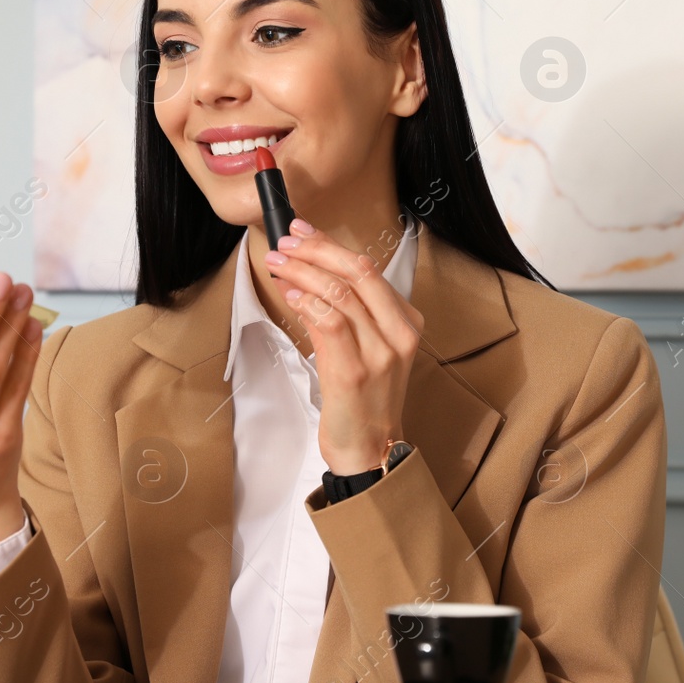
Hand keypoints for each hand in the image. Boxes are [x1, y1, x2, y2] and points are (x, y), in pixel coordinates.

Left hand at [264, 219, 424, 474]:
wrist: (370, 449)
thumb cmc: (363, 400)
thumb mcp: (365, 349)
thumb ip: (347, 315)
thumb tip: (308, 277)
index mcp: (406, 323)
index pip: (369, 270)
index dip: (331, 245)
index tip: (302, 232)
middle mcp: (399, 334)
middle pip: (358, 272)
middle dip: (317, 249)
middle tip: (286, 241)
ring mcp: (380, 353)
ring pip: (340, 293)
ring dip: (302, 272)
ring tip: (277, 263)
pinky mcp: (354, 371)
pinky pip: (330, 322)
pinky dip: (305, 302)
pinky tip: (287, 293)